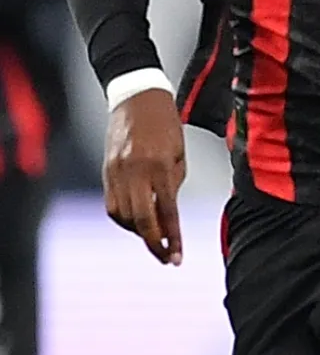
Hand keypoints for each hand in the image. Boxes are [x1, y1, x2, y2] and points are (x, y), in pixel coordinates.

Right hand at [103, 88, 186, 264]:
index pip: (167, 212)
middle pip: (140, 220)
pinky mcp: (105, 171)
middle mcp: (134, 172)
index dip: (173, 238)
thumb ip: (172, 185)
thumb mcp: (179, 153)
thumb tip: (167, 214)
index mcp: (158, 166)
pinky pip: (112, 204)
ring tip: (155, 238)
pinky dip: (124, 218)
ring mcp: (115, 172)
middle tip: (167, 258)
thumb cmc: (166, 123)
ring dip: (138, 232)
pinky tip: (137, 221)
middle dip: (154, 244)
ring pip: (122, 216)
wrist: (136, 97)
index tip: (178, 257)